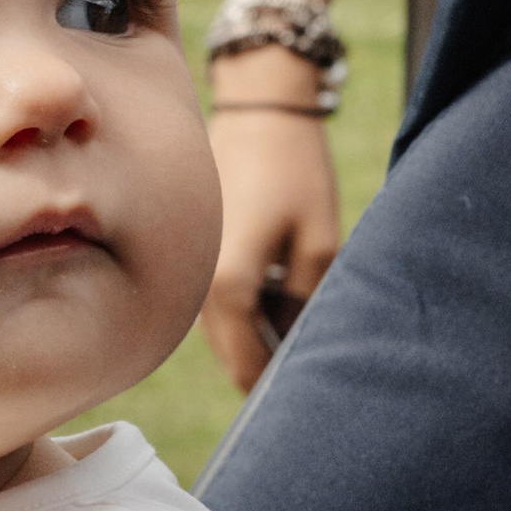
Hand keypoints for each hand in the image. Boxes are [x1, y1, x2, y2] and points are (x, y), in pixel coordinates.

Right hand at [200, 63, 343, 392]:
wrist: (256, 111)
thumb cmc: (293, 172)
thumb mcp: (318, 244)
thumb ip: (305, 307)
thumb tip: (299, 349)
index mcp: (226, 289)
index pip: (249, 368)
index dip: (282, 389)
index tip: (319, 400)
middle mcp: (196, 289)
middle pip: (234, 358)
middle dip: (272, 367)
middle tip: (321, 367)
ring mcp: (189, 274)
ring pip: (226, 335)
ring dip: (260, 339)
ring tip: (304, 327)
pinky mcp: (196, 258)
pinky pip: (221, 307)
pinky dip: (250, 314)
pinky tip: (283, 297)